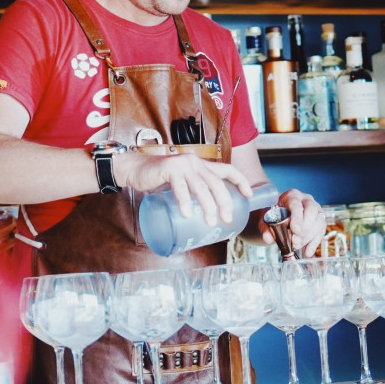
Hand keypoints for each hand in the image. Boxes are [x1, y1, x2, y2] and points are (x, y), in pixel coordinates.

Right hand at [117, 151, 251, 225]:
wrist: (135, 170)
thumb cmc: (159, 180)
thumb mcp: (181, 184)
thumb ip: (193, 193)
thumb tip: (205, 217)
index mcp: (201, 166)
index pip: (227, 170)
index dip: (241, 181)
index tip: (249, 195)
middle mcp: (195, 162)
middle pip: (217, 182)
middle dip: (225, 201)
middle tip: (227, 219)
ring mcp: (182, 164)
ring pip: (201, 186)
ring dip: (208, 205)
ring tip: (210, 221)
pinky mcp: (169, 168)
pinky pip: (181, 187)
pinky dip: (185, 201)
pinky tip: (188, 213)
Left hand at [260, 189, 324, 257]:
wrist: (276, 220)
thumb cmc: (271, 217)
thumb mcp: (264, 221)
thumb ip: (265, 229)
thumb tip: (269, 238)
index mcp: (292, 196)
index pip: (297, 205)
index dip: (297, 218)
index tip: (295, 231)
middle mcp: (306, 200)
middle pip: (312, 211)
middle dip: (304, 228)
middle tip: (295, 241)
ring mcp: (315, 210)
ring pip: (319, 222)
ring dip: (308, 237)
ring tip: (296, 246)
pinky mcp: (319, 222)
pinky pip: (321, 232)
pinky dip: (314, 244)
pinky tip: (307, 252)